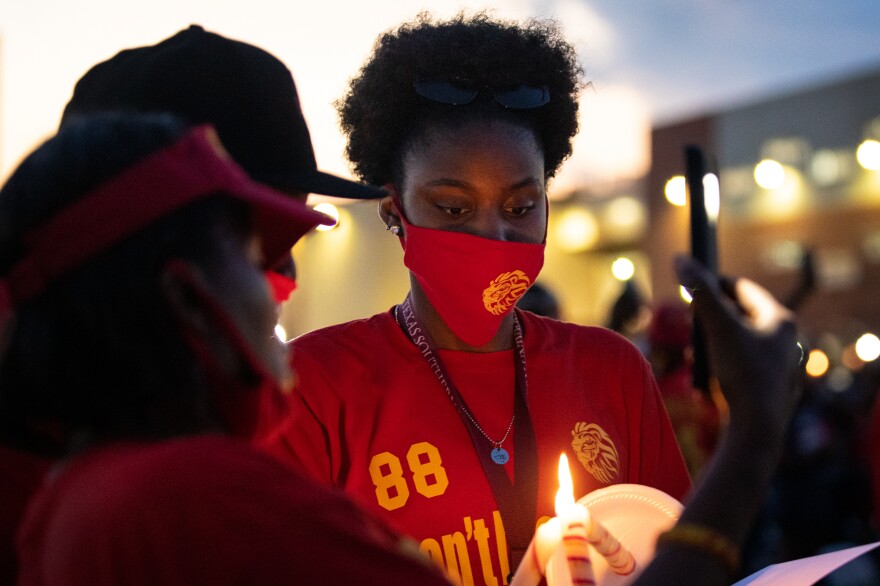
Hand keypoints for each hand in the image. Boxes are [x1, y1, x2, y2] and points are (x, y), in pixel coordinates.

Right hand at [674, 255, 802, 437]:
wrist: (758, 428)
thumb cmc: (744, 374)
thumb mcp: (718, 327)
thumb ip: (700, 291)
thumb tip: (681, 257)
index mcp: (780, 319)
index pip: (743, 288)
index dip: (714, 282)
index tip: (692, 285)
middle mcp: (785, 339)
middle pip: (740, 314)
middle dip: (711, 316)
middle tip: (690, 320)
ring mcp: (780, 363)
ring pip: (739, 339)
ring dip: (713, 341)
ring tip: (696, 351)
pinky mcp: (770, 385)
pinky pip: (741, 362)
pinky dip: (721, 361)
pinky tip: (706, 374)